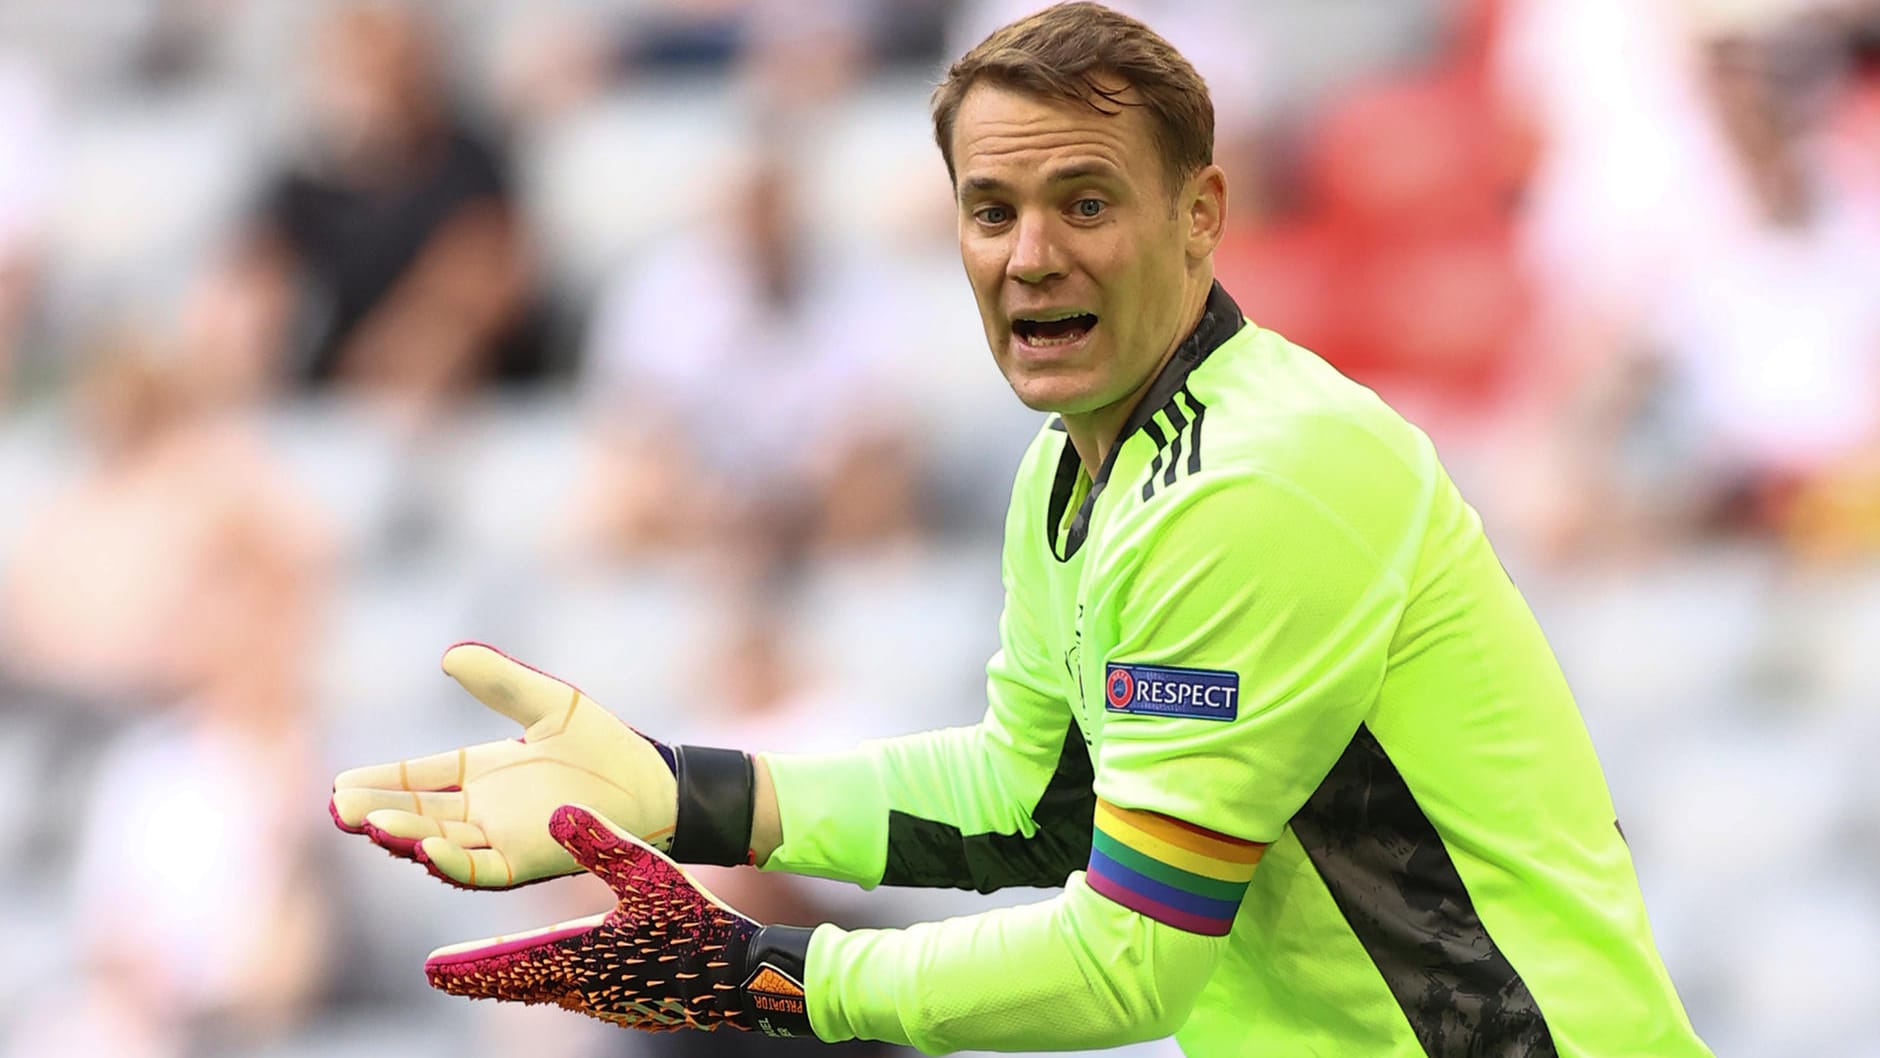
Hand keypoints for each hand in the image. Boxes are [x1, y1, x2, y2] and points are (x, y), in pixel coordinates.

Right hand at [329, 643, 677, 888]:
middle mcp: (485, 810)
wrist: (654, 784)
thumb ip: (502, 683)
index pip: (420, 778)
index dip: (382, 782)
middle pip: (419, 814)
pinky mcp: (527, 862)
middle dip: (377, 813)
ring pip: (440, 843)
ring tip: (370, 824)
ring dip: (405, 835)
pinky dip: (450, 862)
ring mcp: (503, 838)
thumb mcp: (549, 704)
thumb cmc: (605, 746)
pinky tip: (423, 848)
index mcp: (484, 773)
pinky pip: (480, 869)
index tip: (340, 784)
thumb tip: (450, 655)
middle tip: (338, 809)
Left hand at [425, 804, 815, 1036]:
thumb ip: (602, 843)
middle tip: (443, 973)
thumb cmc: (698, 925)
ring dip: (513, 978)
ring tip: (488, 970)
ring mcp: (608, 1001)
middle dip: (480, 976)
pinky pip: (574, 993)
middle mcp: (585, 988)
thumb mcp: (651, 873)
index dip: (468, 966)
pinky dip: (550, 981)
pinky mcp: (629, 1003)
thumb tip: (555, 813)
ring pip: (546, 990)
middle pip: (519, 984)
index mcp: (582, 957)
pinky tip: (559, 973)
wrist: (743, 977)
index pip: (509, 965)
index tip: (431, 969)